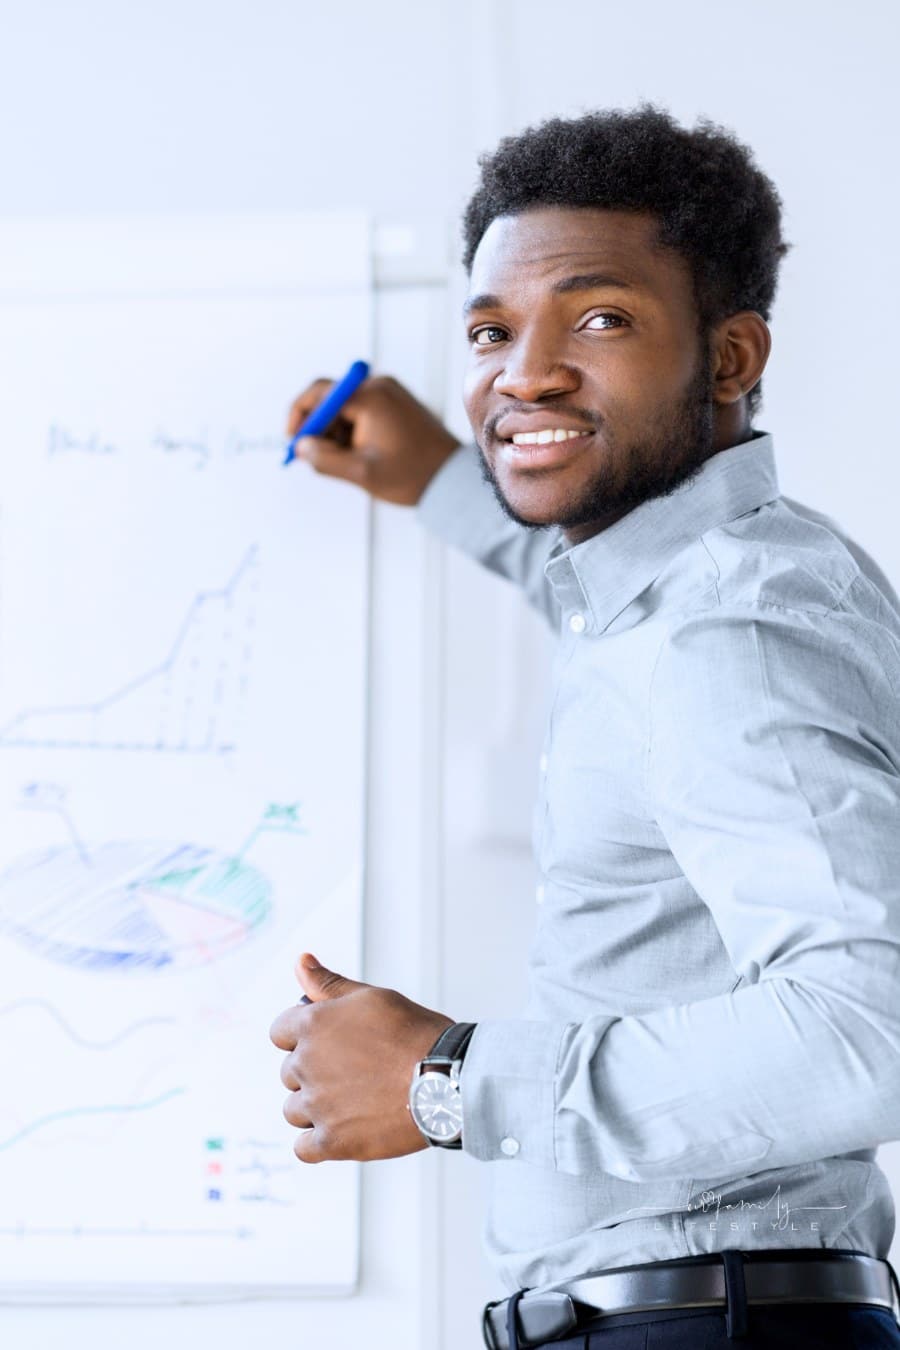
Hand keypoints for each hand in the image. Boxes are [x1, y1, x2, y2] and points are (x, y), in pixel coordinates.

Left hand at [269, 953, 454, 1162]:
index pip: (280, 1032)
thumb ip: (329, 984)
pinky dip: (318, 1142)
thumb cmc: (415, 1034)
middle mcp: (307, 1064)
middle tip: (353, 1072)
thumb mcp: (371, 998)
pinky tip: (342, 1130)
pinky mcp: (332, 1142)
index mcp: (313, 1025)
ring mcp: (318, 1106)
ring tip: (352, 1101)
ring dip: (314, 1107)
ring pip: (294, 1110)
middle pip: (289, 1072)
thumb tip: (301, 962)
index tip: (330, 1044)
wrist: (448, 1080)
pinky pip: (304, 1148)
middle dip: (313, 1072)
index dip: (303, 1036)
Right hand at [285, 374, 460, 505]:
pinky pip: (361, 409)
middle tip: (317, 457)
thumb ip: (325, 459)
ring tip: (351, 461)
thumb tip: (300, 447)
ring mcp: (389, 392)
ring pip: (345, 406)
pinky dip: (353, 429)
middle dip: (319, 427)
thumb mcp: (362, 473)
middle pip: (331, 397)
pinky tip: (363, 453)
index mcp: (370, 397)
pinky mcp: (395, 402)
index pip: (320, 393)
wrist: (451, 477)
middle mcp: (379, 385)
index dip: (300, 416)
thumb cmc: (412, 475)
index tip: (294, 442)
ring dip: (337, 431)